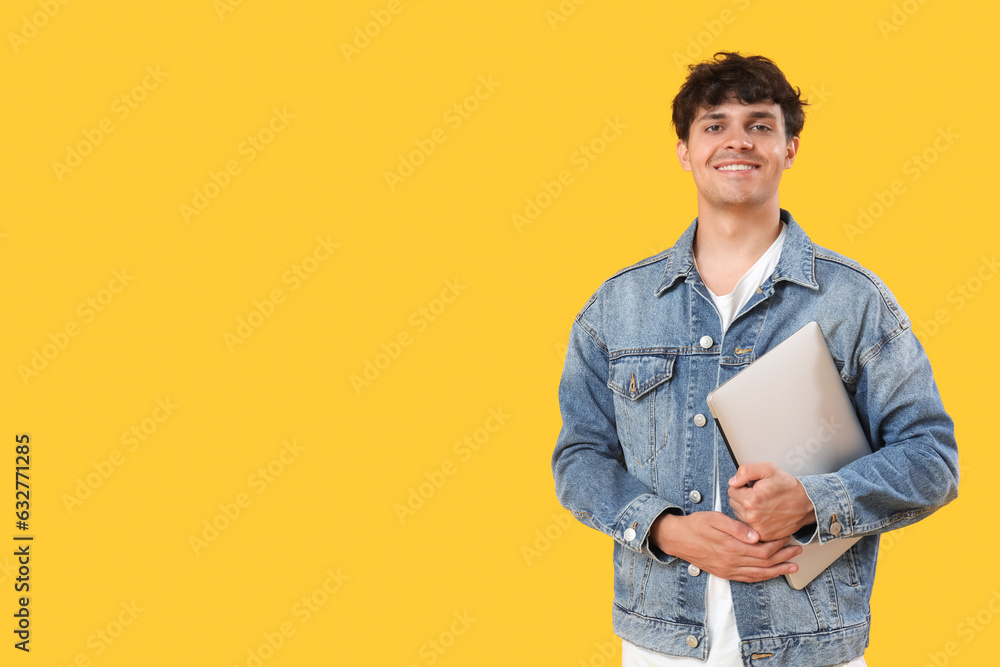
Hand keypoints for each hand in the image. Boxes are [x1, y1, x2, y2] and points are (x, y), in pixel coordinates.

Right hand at [649, 511, 801, 582]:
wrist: (677, 538)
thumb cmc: (696, 525)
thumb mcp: (715, 519)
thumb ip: (737, 527)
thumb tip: (757, 535)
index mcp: (731, 546)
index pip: (762, 549)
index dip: (778, 543)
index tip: (787, 535)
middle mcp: (731, 561)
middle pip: (765, 562)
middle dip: (784, 556)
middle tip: (797, 550)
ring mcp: (728, 570)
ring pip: (759, 574)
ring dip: (778, 570)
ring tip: (793, 566)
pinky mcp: (724, 573)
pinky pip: (748, 579)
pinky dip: (763, 577)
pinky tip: (772, 574)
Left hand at [728, 462, 815, 541]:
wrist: (806, 504)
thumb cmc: (788, 486)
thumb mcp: (768, 469)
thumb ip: (745, 471)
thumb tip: (732, 481)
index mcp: (751, 500)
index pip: (731, 491)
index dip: (742, 486)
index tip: (752, 487)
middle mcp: (752, 516)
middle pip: (734, 504)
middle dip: (743, 498)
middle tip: (759, 495)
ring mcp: (757, 528)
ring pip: (740, 515)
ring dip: (747, 510)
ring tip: (763, 505)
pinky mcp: (763, 536)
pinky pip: (748, 526)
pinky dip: (753, 521)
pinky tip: (764, 514)